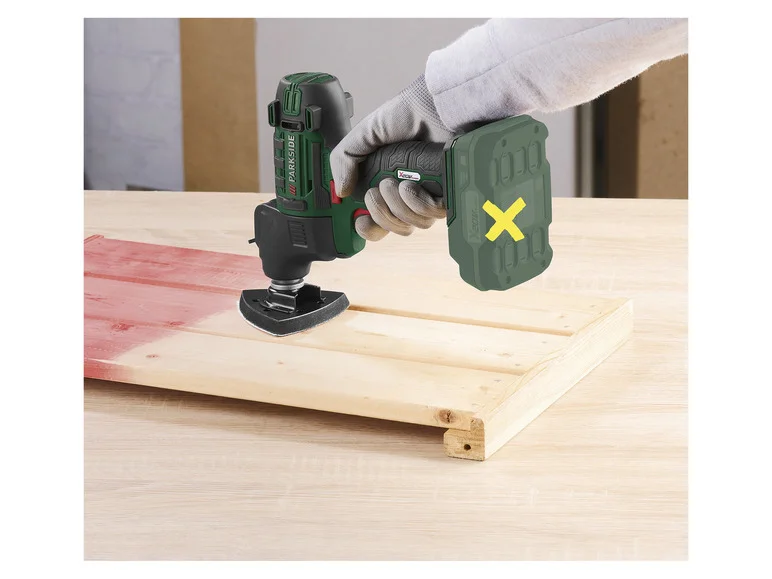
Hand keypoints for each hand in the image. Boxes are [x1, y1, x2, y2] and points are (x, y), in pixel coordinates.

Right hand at [330, 74, 454, 240]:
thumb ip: (345, 159)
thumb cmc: (406, 114)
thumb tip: (341, 191)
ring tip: (396, 182)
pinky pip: (430, 216)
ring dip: (398, 206)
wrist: (434, 105)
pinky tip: (412, 185)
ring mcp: (429, 196)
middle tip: (377, 192)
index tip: (360, 222)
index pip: (377, 221)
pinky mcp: (447, 195)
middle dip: (380, 213)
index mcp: (386, 184)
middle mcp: (409, 195)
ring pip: (412, 224)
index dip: (368, 227)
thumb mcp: (365, 134)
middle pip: (393, 228)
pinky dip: (417, 203)